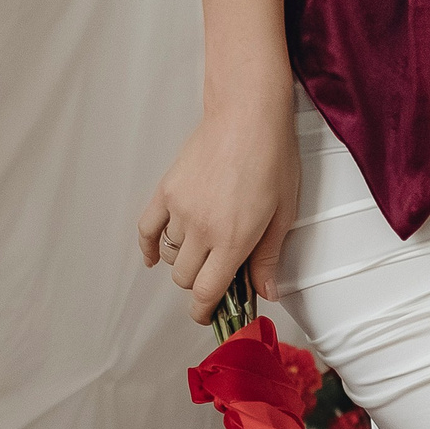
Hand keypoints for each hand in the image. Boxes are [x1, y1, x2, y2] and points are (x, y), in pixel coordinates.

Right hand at [138, 81, 299, 319]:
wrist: (248, 113)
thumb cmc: (273, 157)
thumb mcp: (283, 214)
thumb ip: (269, 257)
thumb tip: (265, 292)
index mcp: (232, 241)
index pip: (206, 293)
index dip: (204, 312)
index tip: (208, 315)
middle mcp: (201, 229)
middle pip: (184, 278)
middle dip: (198, 285)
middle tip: (214, 277)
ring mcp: (180, 209)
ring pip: (169, 255)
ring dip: (182, 261)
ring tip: (201, 251)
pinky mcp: (167, 189)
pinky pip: (146, 227)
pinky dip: (147, 246)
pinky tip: (153, 258)